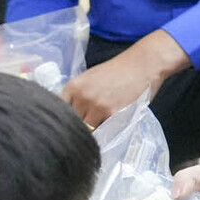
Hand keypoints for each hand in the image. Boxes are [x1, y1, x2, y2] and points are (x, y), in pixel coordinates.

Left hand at [61, 32, 187, 125]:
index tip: (66, 127)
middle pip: (71, 123)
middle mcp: (81, 96)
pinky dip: (104, 134)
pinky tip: (108, 131)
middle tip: (82, 134)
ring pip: (85, 131)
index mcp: (73, 86)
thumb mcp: (90, 79)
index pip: (58, 111)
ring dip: (90, 134)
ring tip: (96, 134)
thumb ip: (77, 96)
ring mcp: (96, 106)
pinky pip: (102, 132)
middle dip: (76, 129)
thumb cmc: (117, 71)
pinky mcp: (111, 114)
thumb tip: (68, 116)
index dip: (62, 121)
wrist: (141, 65)